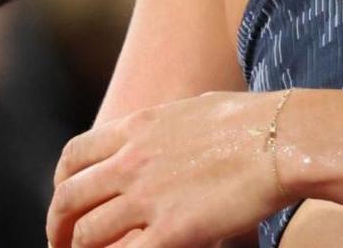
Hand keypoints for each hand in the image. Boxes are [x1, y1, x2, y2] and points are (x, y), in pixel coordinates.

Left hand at [48, 91, 293, 247]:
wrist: (284, 138)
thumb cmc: (255, 122)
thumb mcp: (196, 109)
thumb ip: (167, 126)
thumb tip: (163, 135)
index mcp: (137, 127)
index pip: (74, 156)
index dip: (61, 183)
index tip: (65, 200)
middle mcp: (132, 160)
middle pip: (69, 198)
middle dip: (58, 226)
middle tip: (62, 243)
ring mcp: (148, 196)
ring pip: (88, 233)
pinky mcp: (172, 230)